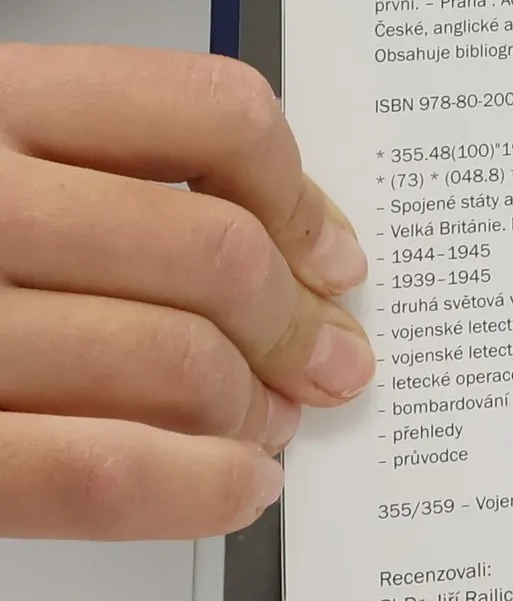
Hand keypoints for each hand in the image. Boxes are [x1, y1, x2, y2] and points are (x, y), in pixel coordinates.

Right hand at [0, 45, 372, 540]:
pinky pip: (100, 470)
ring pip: (173, 359)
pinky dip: (198, 486)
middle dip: (298, 328)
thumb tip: (286, 243)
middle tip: (324, 361)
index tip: (331, 253)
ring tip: (267, 425)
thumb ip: (92, 170)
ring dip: (255, 408)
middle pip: (215, 254)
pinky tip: (234, 487)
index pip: (208, 112)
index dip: (301, 197)